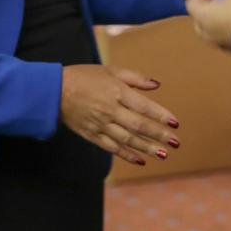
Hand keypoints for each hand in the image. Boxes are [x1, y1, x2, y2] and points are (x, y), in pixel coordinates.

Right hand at [59, 65, 180, 166]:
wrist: (55, 91)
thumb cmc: (85, 76)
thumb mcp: (110, 70)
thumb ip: (135, 78)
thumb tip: (157, 85)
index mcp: (116, 91)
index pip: (144, 106)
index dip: (160, 115)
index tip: (175, 123)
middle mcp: (110, 110)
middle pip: (138, 125)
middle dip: (159, 135)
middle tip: (176, 143)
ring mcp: (100, 124)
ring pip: (127, 139)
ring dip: (147, 148)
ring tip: (163, 154)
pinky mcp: (92, 135)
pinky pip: (112, 147)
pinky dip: (127, 155)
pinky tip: (140, 160)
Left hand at [185, 0, 230, 49]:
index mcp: (202, 16)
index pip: (192, 3)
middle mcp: (206, 32)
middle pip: (200, 20)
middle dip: (208, 9)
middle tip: (218, 1)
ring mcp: (218, 43)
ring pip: (212, 31)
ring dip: (218, 21)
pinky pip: (225, 38)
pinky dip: (228, 30)